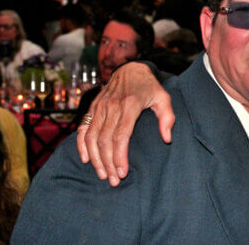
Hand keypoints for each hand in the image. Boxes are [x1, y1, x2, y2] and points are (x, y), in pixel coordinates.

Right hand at [76, 62, 174, 185]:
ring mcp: (99, 107)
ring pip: (92, 137)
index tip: (122, 172)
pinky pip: (83, 128)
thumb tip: (166, 138)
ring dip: (96, 158)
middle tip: (113, 180)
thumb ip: (167, 118)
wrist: (130, 68)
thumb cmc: (149, 87)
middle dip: (108, 163)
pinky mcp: (92, 107)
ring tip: (102, 174)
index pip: (121, 136)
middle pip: (105, 140)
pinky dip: (81, 145)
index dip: (120, 156)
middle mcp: (111, 106)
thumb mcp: (163, 98)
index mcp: (129, 105)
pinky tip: (86, 159)